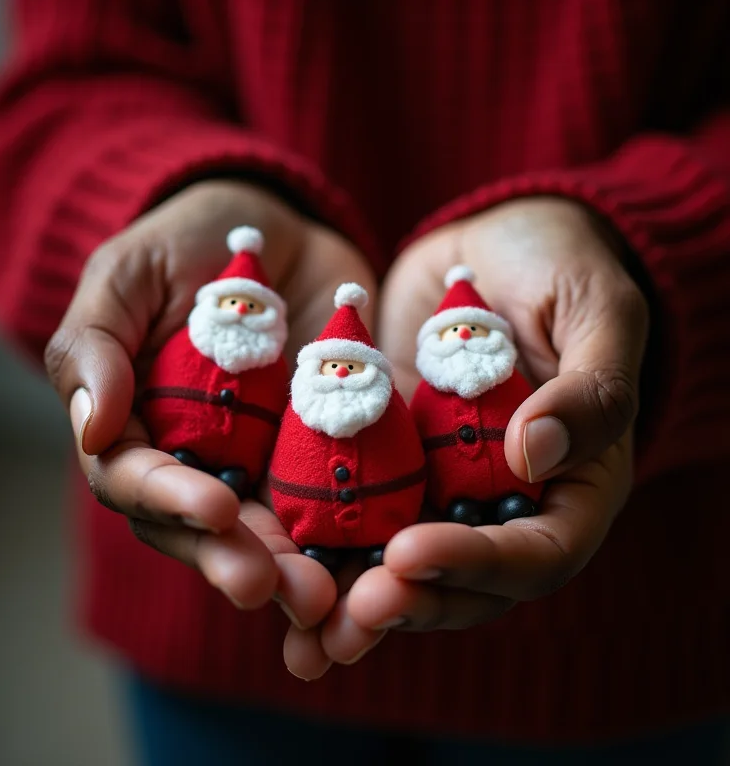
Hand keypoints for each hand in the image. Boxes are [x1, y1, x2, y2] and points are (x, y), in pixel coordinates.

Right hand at [46, 180, 374, 653]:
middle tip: (271, 589)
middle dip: (236, 560)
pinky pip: (337, 504)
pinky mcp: (324, 454)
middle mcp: (201, 461)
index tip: (217, 507)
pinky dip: (352, 540)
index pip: (140, 483)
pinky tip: (374, 566)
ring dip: (295, 572)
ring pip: (273, 534)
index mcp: (142, 430)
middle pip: (208, 529)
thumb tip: (92, 428)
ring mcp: (264, 463)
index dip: (172, 501)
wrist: (278, 232)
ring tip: (325, 601)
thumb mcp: (130, 275)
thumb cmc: (188, 245)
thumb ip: (95, 344)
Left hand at [297, 197, 647, 672]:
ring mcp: (436, 485)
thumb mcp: (598, 314)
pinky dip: (315, 539)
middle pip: (460, 579)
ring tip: (300, 621)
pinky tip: (269, 557)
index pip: (537, 552)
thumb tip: (534, 457)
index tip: (413, 552)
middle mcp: (499, 502)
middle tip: (348, 612)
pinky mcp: (382, 458)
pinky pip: (348, 506)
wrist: (493, 248)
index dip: (479, 565)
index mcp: (569, 486)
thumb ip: (588, 390)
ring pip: (397, 561)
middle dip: (405, 600)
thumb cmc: (562, 271)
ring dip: (350, 597)